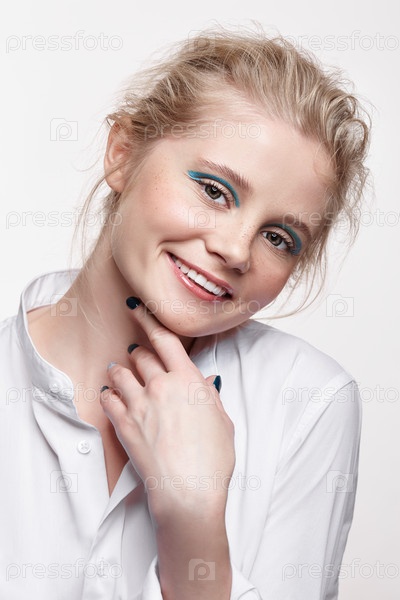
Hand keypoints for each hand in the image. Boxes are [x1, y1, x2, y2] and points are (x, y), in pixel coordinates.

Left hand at [100, 300, 234, 523]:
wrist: (188, 492)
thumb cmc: (212, 460)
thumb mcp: (222, 421)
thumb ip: (210, 396)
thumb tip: (206, 382)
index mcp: (188, 381)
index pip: (165, 340)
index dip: (149, 319)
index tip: (137, 308)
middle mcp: (161, 386)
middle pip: (142, 355)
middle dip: (139, 351)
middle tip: (137, 353)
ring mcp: (139, 405)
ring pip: (121, 373)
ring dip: (120, 370)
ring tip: (119, 371)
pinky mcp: (123, 425)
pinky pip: (108, 400)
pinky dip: (108, 394)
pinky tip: (109, 394)